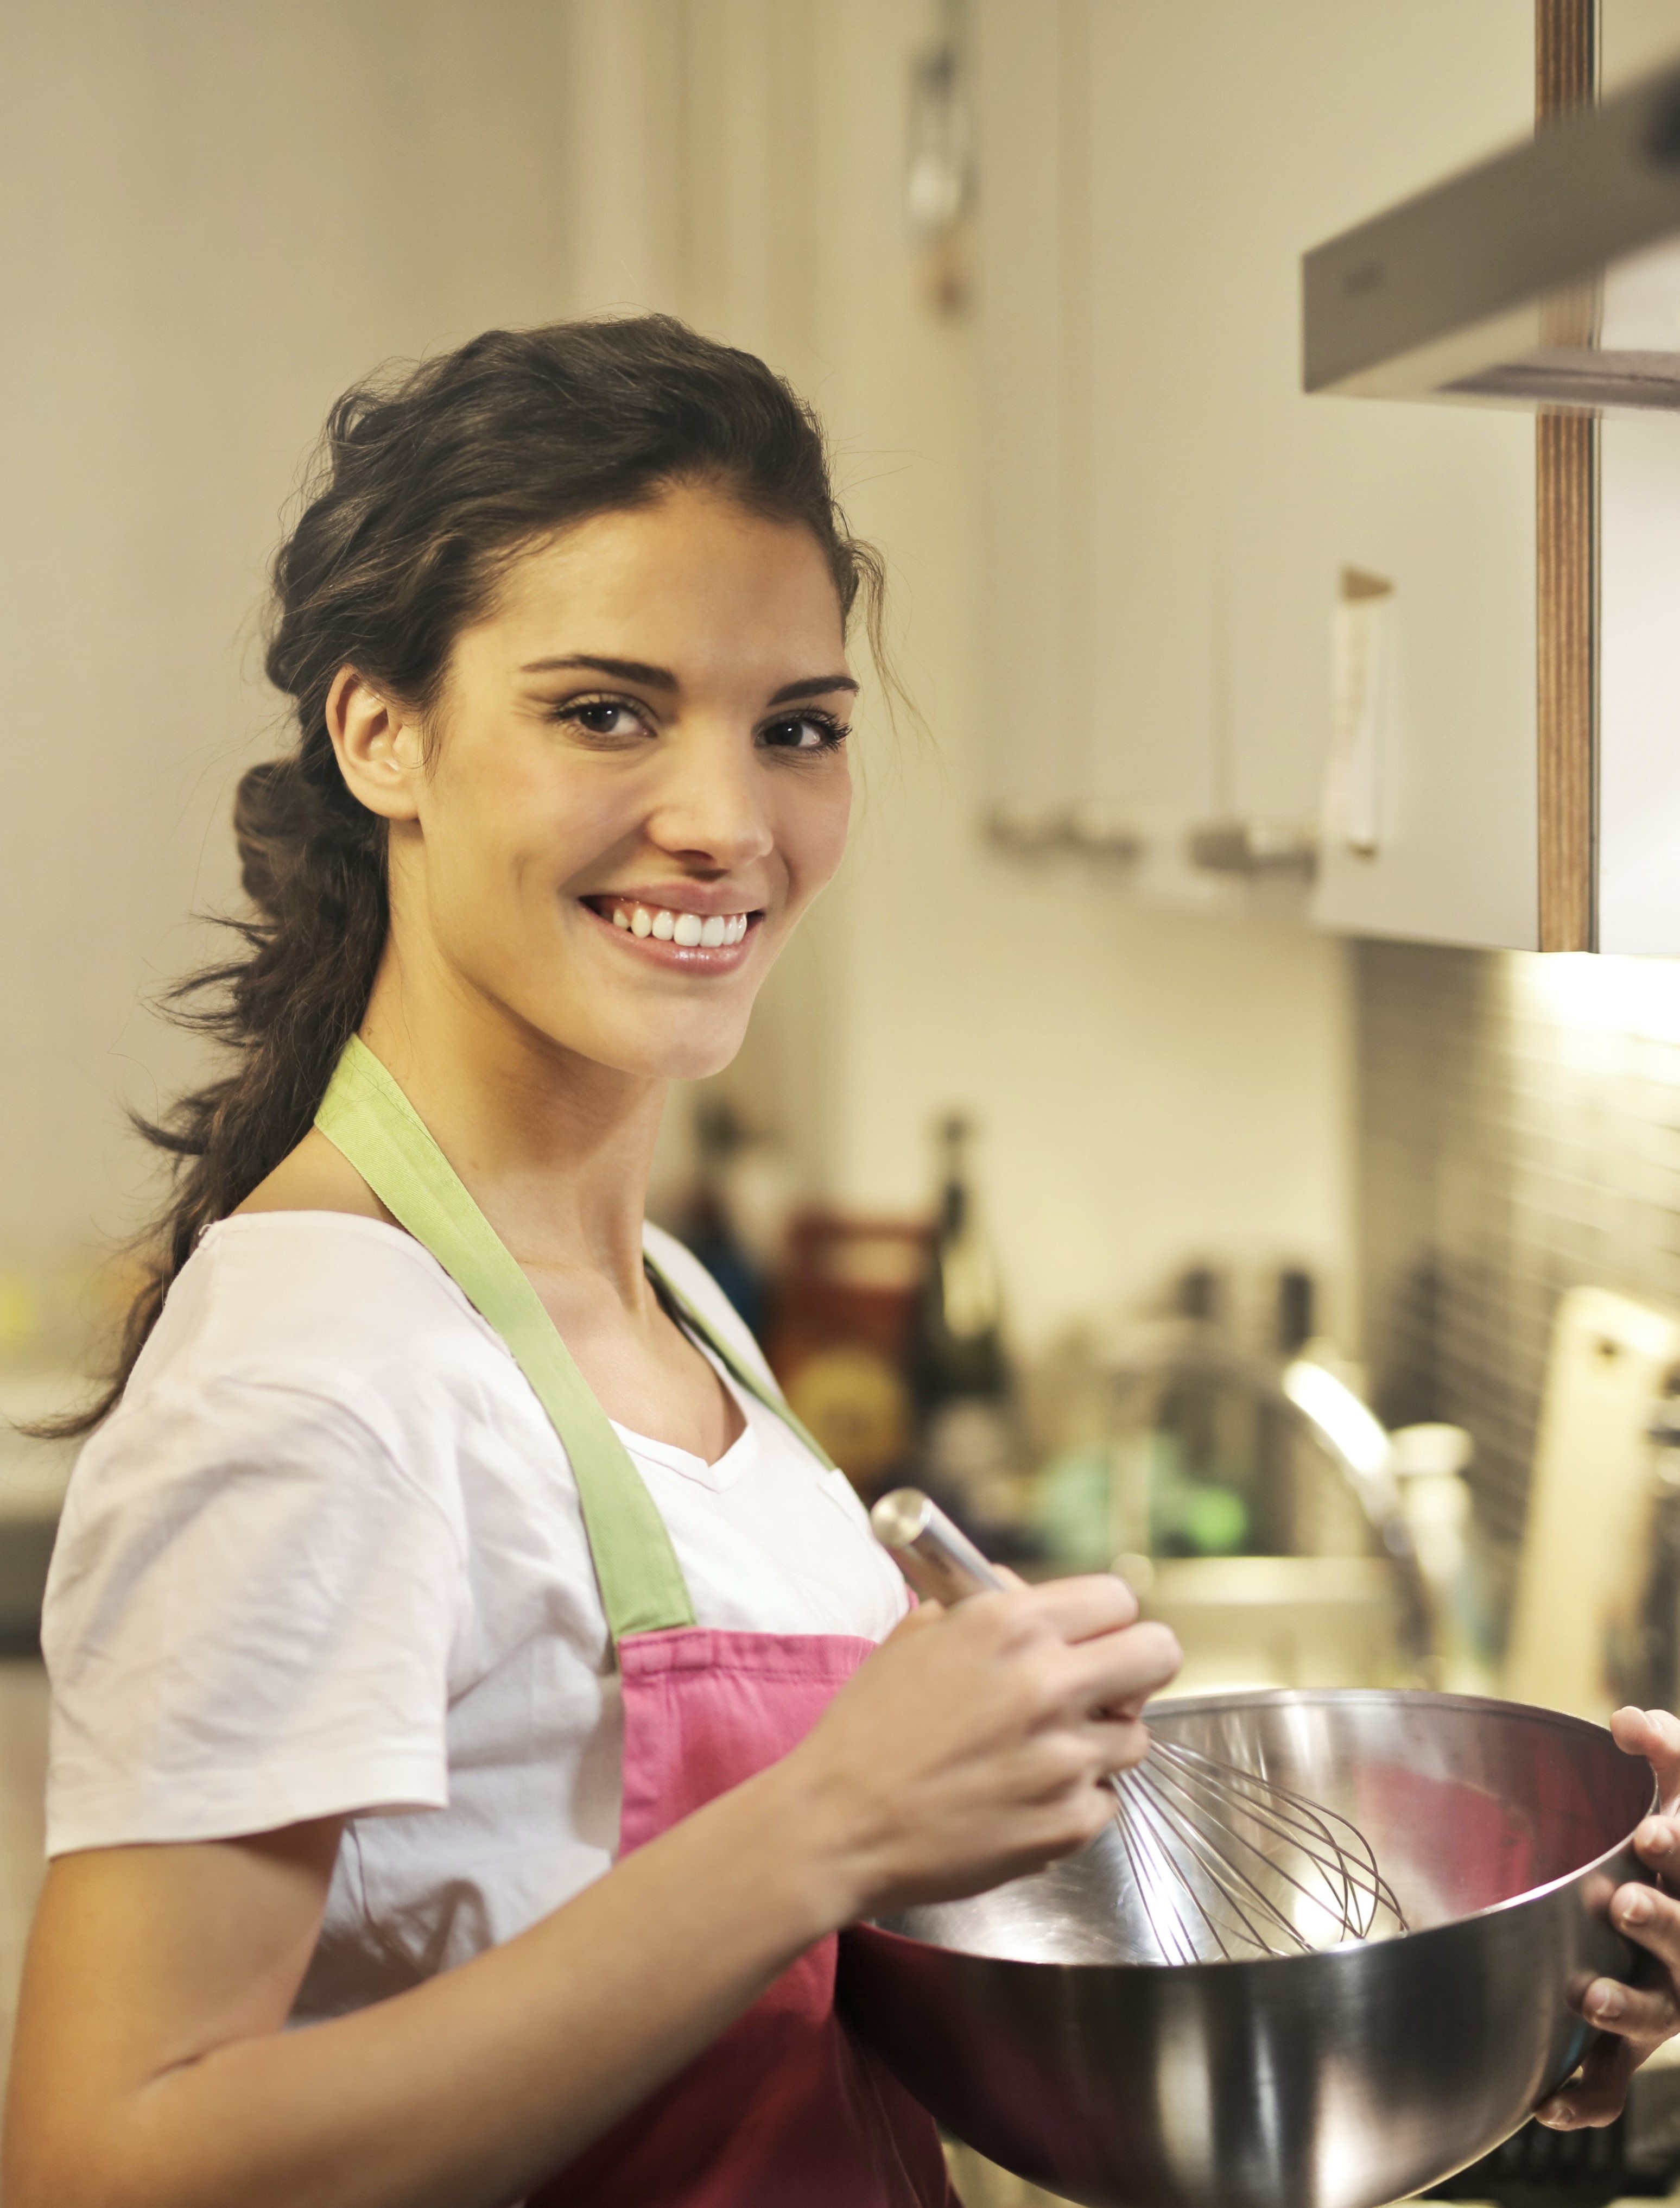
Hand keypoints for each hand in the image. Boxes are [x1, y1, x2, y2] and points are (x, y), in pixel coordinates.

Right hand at [781, 1576, 1181, 1921]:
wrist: (839, 1825)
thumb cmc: (867, 1731)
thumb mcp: (915, 1637)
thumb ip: (982, 1606)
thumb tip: (1027, 1593)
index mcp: (1009, 1626)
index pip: (1118, 1599)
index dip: (1107, 1619)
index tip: (1094, 1637)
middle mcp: (1047, 1684)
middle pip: (1159, 1654)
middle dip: (1136, 1667)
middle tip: (1105, 1686)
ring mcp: (1064, 1759)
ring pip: (1136, 1736)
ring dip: (1101, 1740)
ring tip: (1046, 1751)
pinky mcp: (1068, 1823)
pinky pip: (1105, 1799)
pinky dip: (1075, 1798)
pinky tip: (1027, 1795)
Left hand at [1537, 1706, 1679, 2129]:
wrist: (1668, 1922)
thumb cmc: (1671, 1851)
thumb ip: (1664, 1749)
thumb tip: (1627, 1718)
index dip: (1676, 1847)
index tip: (1648, 1834)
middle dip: (1659, 1924)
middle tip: (1621, 1902)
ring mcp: (1661, 2001)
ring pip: (1653, 2016)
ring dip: (1623, 2007)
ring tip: (1587, 1996)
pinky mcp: (1628, 2042)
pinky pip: (1611, 2083)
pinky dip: (1583, 2096)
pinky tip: (1545, 2102)